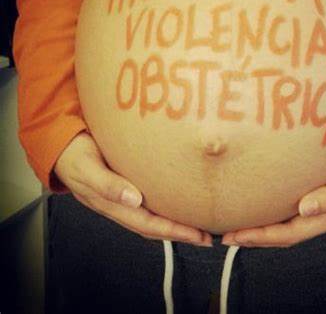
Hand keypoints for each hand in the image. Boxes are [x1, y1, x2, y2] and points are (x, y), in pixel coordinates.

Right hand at [53, 130, 212, 246]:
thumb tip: (133, 199)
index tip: (196, 235)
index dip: (173, 231)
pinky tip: (178, 202)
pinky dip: (165, 205)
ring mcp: (124, 196)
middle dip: (180, 233)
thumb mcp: (87, 169)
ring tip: (197, 225)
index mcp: (111, 205)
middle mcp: (120, 205)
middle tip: (207, 237)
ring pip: (153, 215)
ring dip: (175, 222)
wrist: (63, 145)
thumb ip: (107, 185)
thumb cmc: (74, 157)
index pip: (147, 224)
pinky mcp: (127, 183)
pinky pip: (149, 201)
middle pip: (154, 225)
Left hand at [221, 136, 325, 247]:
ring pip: (284, 216)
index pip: (289, 233)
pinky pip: (290, 197)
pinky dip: (273, 201)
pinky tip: (261, 194)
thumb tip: (304, 209)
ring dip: (260, 221)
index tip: (236, 237)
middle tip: (225, 233)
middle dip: (253, 234)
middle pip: (281, 229)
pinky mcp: (317, 183)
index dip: (262, 237)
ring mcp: (318, 198)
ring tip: (236, 218)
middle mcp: (319, 211)